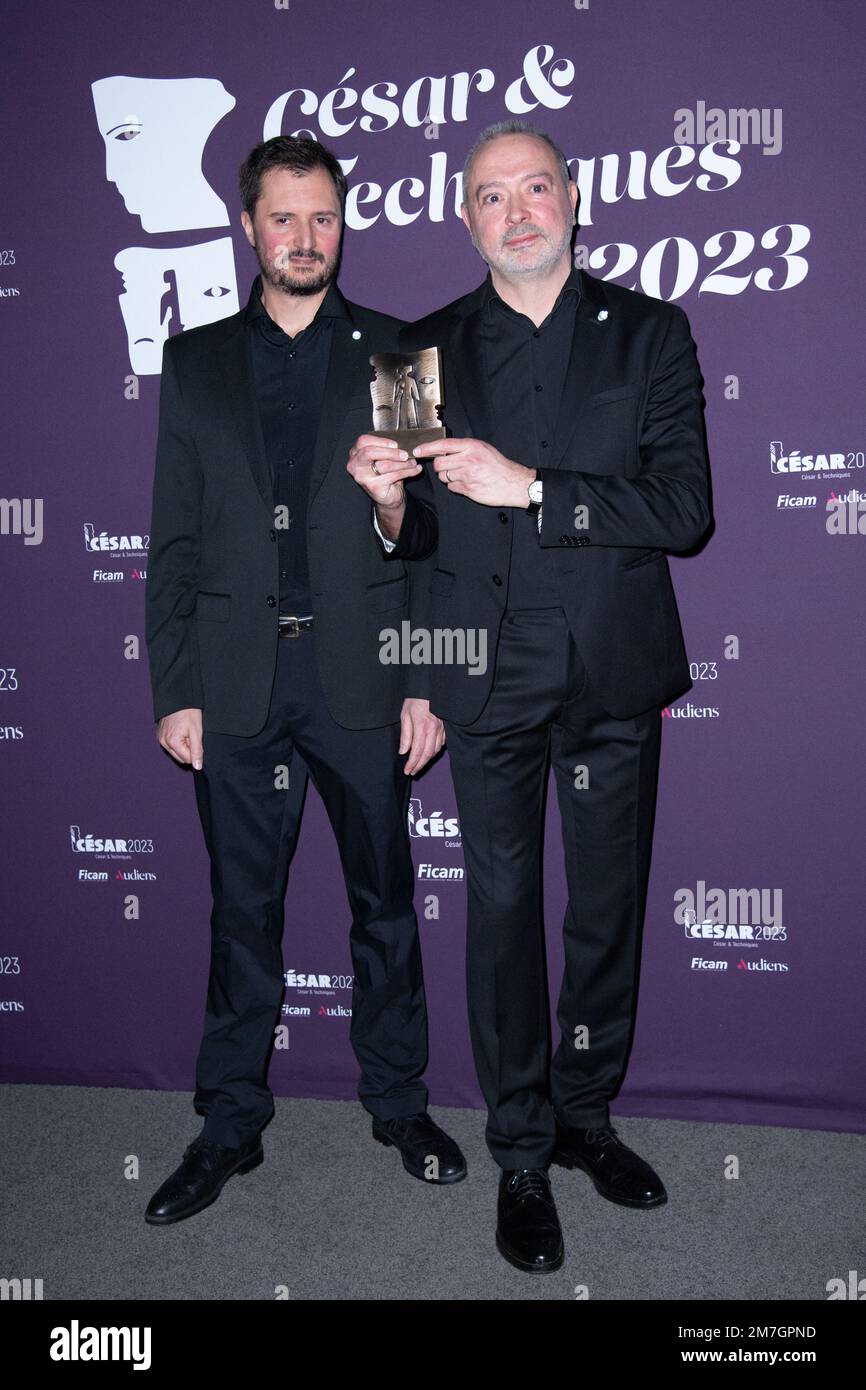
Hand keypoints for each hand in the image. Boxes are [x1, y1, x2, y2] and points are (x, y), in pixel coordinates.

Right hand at [157, 708, 203, 768]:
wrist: (178, 697)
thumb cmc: (189, 712)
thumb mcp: (197, 732)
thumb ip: (197, 750)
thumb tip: (198, 767)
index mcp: (172, 742)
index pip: (187, 759)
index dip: (195, 751)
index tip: (195, 738)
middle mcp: (163, 742)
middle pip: (181, 757)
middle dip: (189, 749)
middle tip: (191, 735)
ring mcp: (160, 738)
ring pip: (176, 752)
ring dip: (183, 745)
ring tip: (186, 731)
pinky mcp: (160, 734)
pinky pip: (171, 745)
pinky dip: (177, 741)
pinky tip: (180, 730)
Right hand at [347, 433, 422, 508]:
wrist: (388, 495)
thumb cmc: (385, 473)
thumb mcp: (383, 457)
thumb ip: (387, 448)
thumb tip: (403, 441)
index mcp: (356, 453)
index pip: (363, 441)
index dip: (380, 441)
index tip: (395, 444)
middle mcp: (355, 465)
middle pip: (369, 452)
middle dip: (390, 452)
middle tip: (405, 454)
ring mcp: (362, 477)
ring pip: (385, 465)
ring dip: (403, 463)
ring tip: (413, 462)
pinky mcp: (373, 487)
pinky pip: (393, 476)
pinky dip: (407, 472)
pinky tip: (415, 470)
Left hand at [399, 697, 444, 775]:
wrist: (429, 688)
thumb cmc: (415, 700)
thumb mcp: (405, 715)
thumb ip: (405, 735)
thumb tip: (403, 751)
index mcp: (422, 726)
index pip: (417, 751)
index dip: (412, 763)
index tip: (407, 770)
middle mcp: (433, 729)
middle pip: (428, 754)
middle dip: (419, 765)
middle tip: (412, 772)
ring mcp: (441, 729)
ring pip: (435, 750)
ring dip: (427, 760)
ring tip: (419, 765)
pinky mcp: (445, 727)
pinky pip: (441, 743)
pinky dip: (435, 751)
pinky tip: (429, 753)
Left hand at [412, 437, 534, 507]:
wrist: (512, 482)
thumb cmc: (498, 465)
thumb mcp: (483, 449)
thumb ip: (464, 448)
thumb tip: (443, 449)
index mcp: (471, 446)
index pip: (443, 445)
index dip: (427, 448)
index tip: (417, 450)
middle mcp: (468, 460)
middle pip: (439, 463)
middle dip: (440, 466)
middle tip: (449, 466)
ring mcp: (467, 475)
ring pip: (444, 476)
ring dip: (448, 477)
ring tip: (462, 475)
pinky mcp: (468, 489)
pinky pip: (452, 488)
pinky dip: (456, 486)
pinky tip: (467, 483)